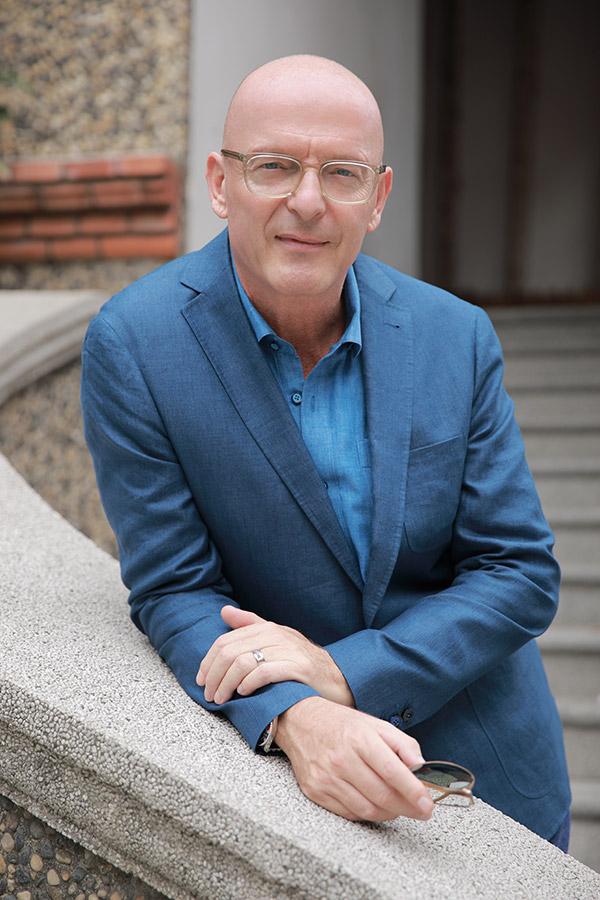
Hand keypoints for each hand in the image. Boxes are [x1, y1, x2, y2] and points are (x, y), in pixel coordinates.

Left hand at [196, 605, 354, 706]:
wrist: (339, 679)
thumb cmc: (302, 663)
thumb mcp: (277, 640)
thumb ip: (251, 626)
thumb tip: (224, 611)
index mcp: (267, 629)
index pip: (226, 641)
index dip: (208, 661)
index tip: (202, 680)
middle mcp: (276, 635)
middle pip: (230, 652)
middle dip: (214, 675)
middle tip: (209, 695)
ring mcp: (288, 650)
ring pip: (243, 662)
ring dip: (226, 684)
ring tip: (222, 699)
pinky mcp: (298, 667)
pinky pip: (264, 672)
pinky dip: (249, 683)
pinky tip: (244, 693)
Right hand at [275, 696, 433, 822]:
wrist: (299, 722)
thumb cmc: (340, 724)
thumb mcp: (374, 723)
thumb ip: (401, 742)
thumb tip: (420, 765)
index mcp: (359, 738)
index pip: (392, 771)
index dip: (413, 791)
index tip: (427, 804)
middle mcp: (341, 759)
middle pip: (382, 795)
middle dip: (407, 807)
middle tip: (421, 811)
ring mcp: (326, 778)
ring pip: (367, 809)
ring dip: (389, 813)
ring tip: (399, 807)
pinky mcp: (316, 792)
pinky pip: (349, 813)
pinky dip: (368, 814)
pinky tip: (376, 805)